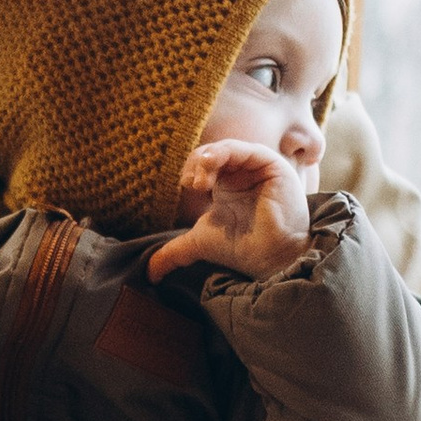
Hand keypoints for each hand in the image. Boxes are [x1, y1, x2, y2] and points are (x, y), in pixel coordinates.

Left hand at [147, 141, 311, 282]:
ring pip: (227, 148)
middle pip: (212, 152)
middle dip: (196, 164)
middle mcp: (243, 172)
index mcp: (228, 184)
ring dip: (207, 158)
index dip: (191, 169)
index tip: (186, 186)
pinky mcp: (271, 165)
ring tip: (200, 180)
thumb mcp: (199, 243)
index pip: (203, 163)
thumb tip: (149, 273)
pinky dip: (223, 153)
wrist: (268, 259)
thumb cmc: (241, 249)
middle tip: (191, 184)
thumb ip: (173, 251)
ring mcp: (258, 167)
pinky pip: (245, 149)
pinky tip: (210, 166)